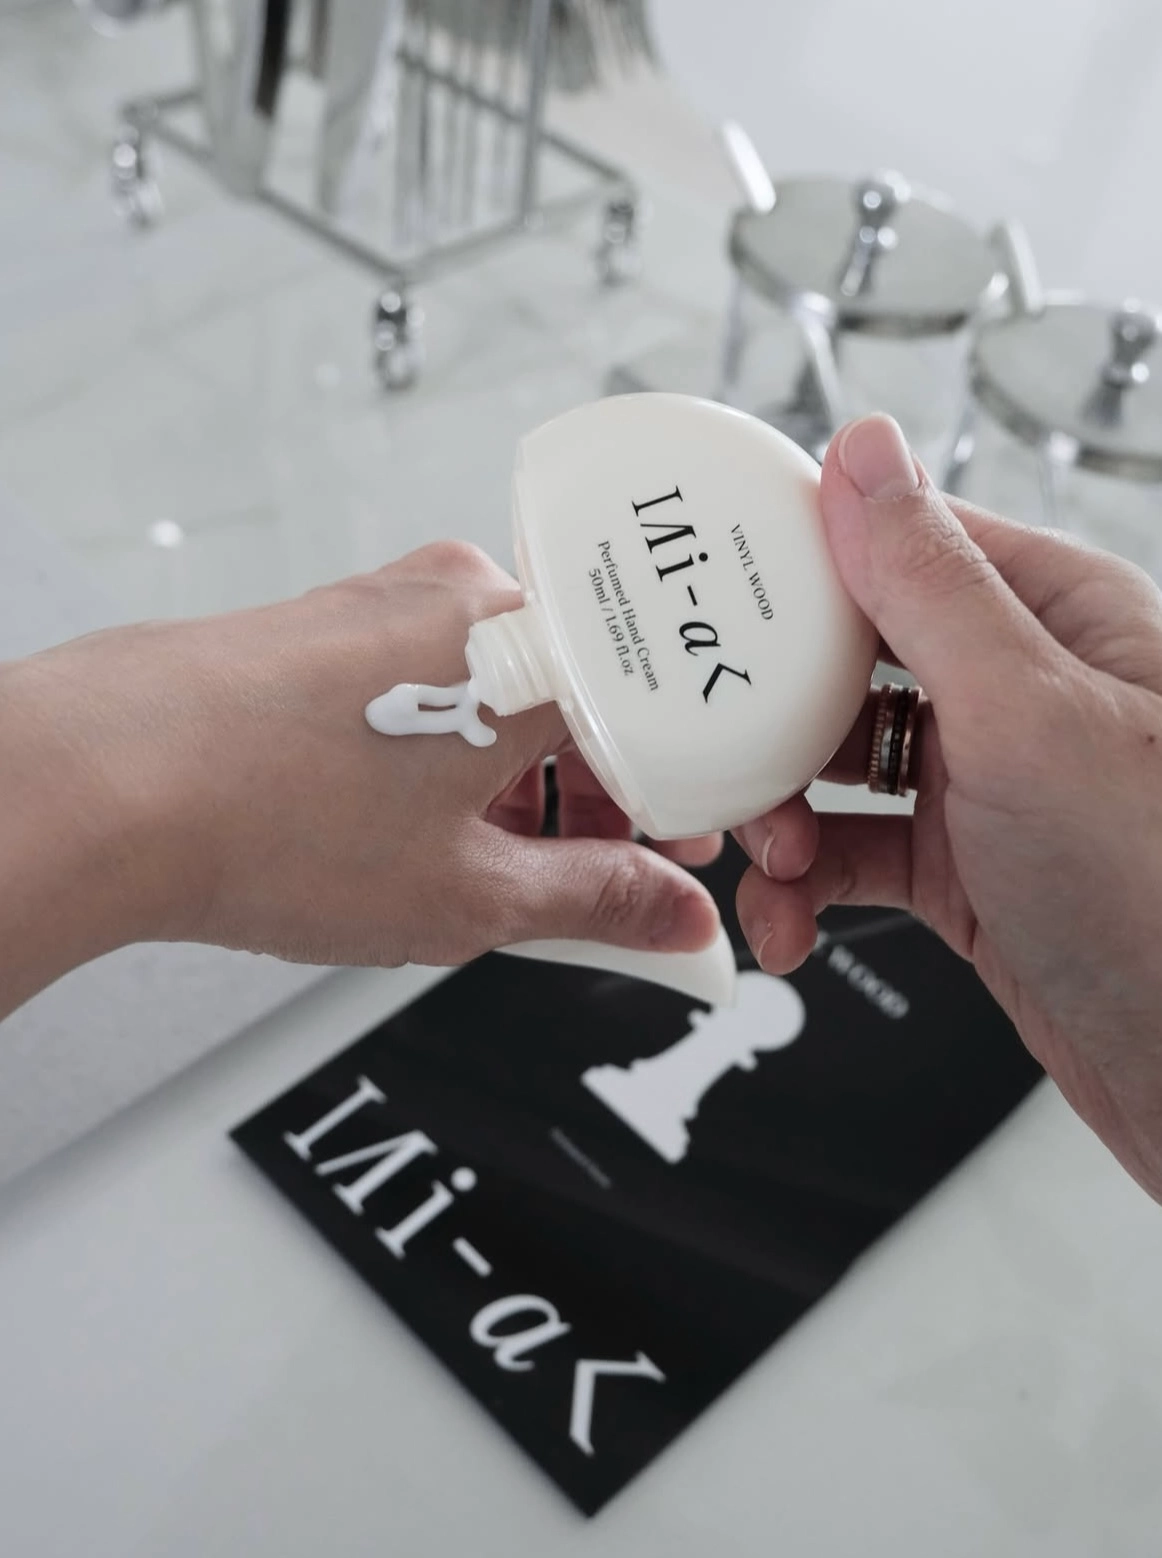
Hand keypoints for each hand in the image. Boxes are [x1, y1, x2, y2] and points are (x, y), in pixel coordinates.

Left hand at [0, 542, 719, 1019]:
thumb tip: (668, 916)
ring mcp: (395, 600)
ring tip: (482, 869)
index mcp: (534, 653)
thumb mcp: (468, 895)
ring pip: (508, 694)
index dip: (681, 813)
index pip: (660, 728)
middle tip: (589, 886)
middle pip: (586, 706)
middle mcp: (470, 600)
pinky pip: (438, 683)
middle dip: (599, 806)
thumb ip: (597, 903)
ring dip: (523, 782)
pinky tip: (416, 822)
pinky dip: (455, 754)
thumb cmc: (265, 818)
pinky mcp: (337, 617)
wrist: (99, 782)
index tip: (675, 865)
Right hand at [734, 414, 1161, 1202]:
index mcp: (1057, 616)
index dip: (798, 565)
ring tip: (772, 860)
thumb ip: (931, 582)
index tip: (711, 592)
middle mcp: (1023, 691)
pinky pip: (855, 855)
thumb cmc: (1158, 890)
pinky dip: (809, 888)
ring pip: (838, 766)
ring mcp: (992, 784)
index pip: (903, 545)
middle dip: (773, 714)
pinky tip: (793, 921)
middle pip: (850, 660)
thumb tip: (863, 451)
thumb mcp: (1029, 712)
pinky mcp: (967, 872)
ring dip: (783, 814)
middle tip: (725, 751)